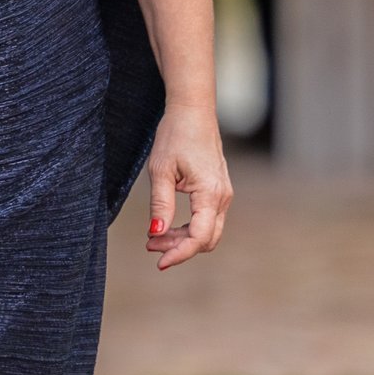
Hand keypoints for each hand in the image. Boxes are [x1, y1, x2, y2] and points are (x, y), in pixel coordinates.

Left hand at [143, 106, 231, 270]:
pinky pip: (207, 219)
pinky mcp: (218, 190)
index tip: (159, 262)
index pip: (198, 237)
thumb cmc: (175, 135)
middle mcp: (222, 197)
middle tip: (150, 247)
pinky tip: (167, 226)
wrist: (193, 112)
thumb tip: (156, 233)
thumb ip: (160, 204)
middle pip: (206, 239)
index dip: (179, 254)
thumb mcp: (160, 170)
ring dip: (183, 239)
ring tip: (154, 238)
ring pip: (207, 231)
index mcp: (210, 193)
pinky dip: (188, 228)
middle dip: (179, 248)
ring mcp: (223, 194)